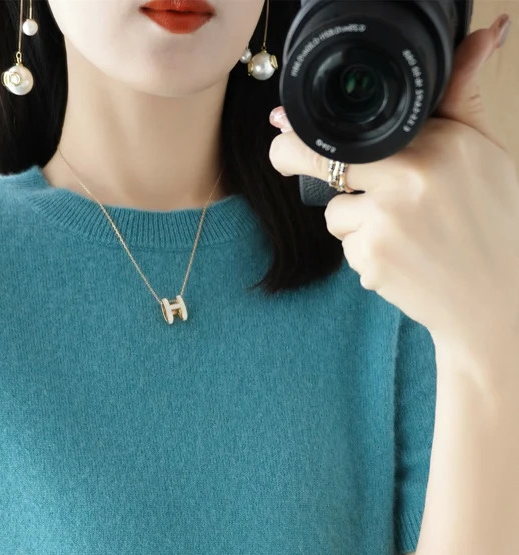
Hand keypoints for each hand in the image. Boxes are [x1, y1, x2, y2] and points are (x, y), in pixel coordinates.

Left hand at [267, 13, 518, 353]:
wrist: (495, 299)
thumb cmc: (494, 223)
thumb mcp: (486, 152)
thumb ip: (463, 96)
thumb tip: (484, 33)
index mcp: (438, 143)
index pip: (356, 127)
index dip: (309, 128)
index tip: (282, 123)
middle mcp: (409, 178)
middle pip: (322, 163)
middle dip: (294, 159)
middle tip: (280, 154)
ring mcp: (386, 222)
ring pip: (335, 212)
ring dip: (355, 221)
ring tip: (404, 232)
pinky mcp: (371, 260)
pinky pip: (347, 248)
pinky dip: (366, 254)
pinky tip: (403, 258)